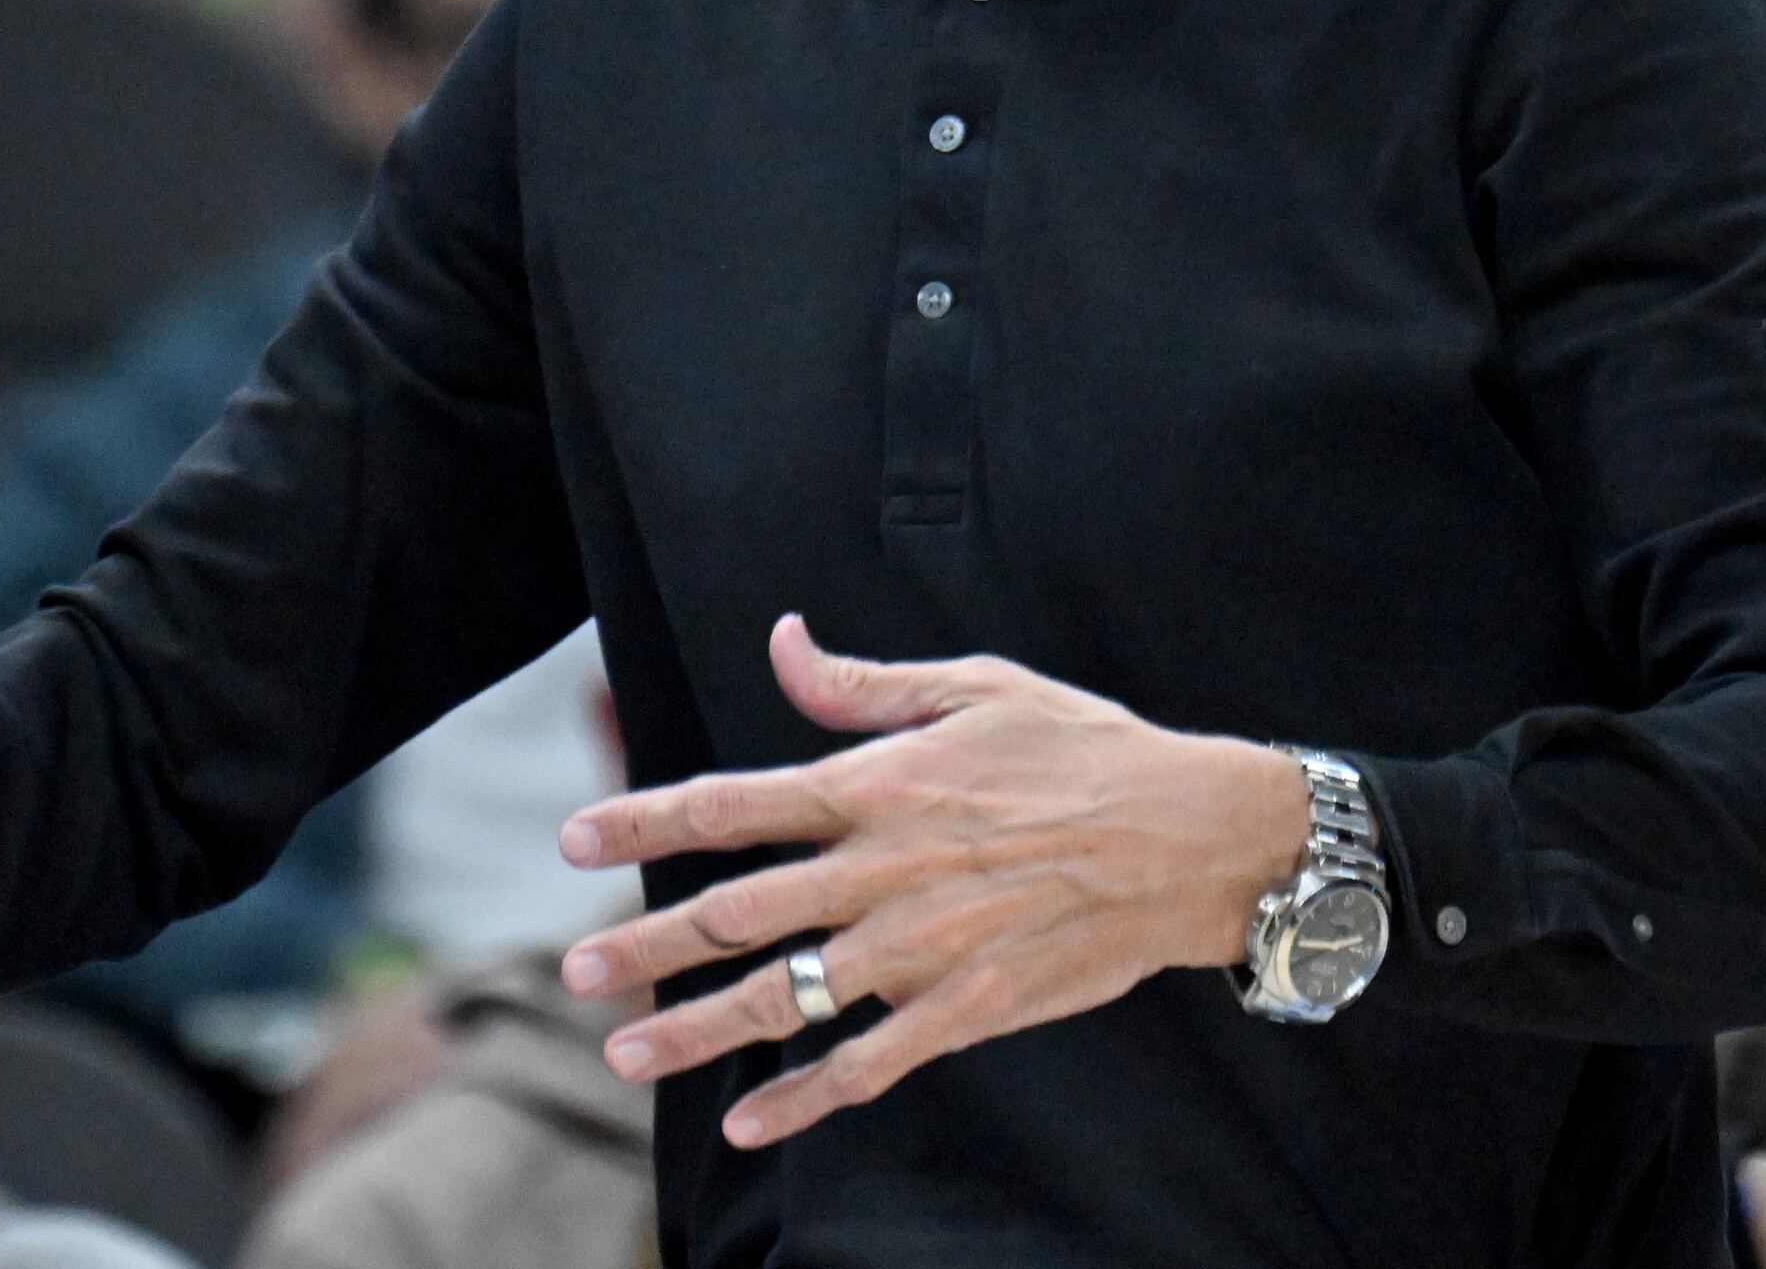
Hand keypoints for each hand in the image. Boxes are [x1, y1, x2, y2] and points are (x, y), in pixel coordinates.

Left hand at [552, 615, 1309, 1149]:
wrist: (1192, 836)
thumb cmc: (1083, 748)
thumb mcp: (975, 687)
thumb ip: (863, 685)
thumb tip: (781, 641)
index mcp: (882, 785)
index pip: (735, 802)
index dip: (646, 821)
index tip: (572, 838)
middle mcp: (888, 871)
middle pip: (742, 910)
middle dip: (647, 940)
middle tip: (574, 968)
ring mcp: (926, 949)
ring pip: (788, 998)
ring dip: (698, 1030)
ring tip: (623, 1051)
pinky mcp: (969, 1007)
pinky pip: (869, 1063)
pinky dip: (803, 1098)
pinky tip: (747, 1125)